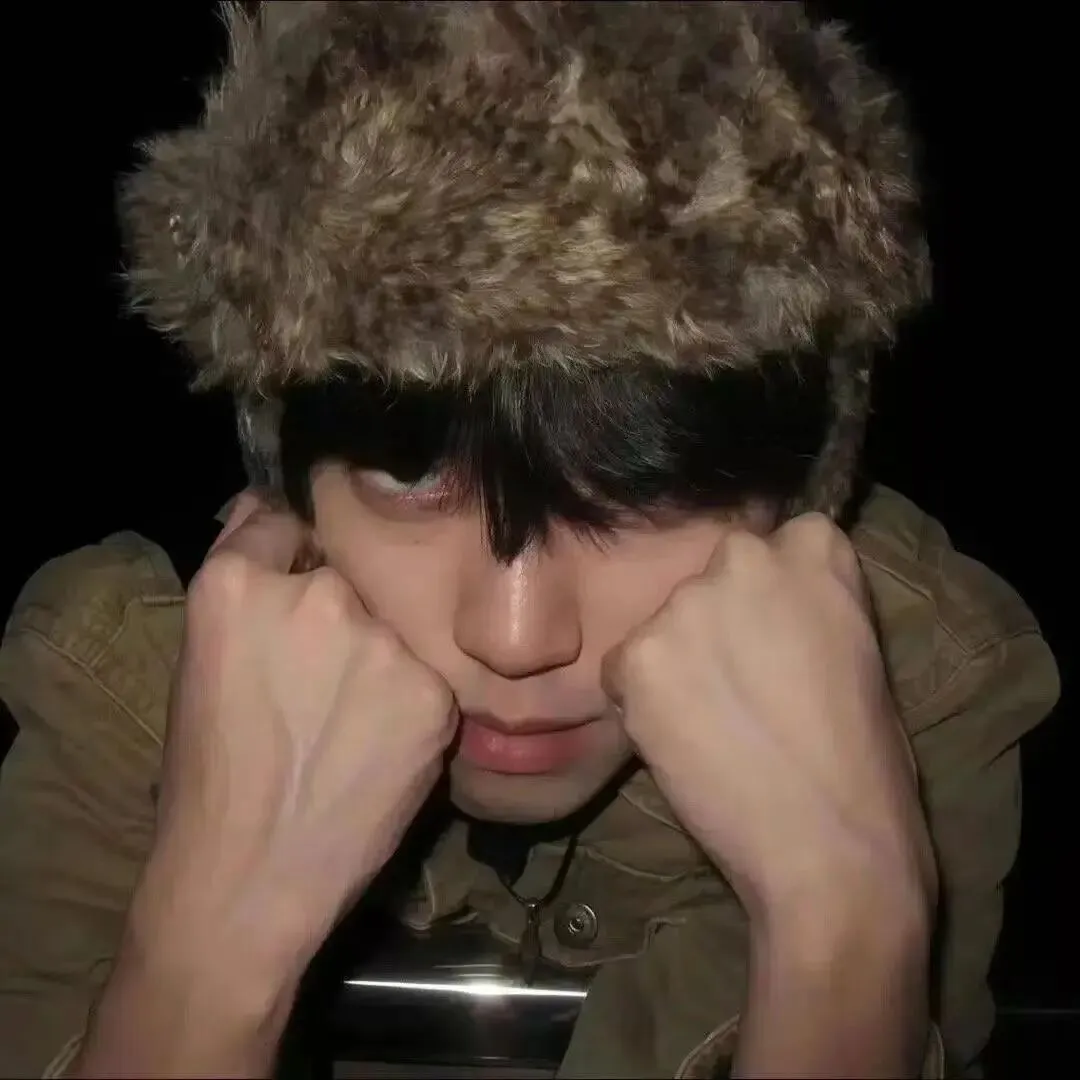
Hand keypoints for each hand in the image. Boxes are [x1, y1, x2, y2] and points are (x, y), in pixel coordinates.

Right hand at [136, 493, 457, 970]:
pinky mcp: (431, 691)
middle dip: (339, 608)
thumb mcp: (201, 663)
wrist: (247, 882)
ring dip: (379, 655)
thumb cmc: (208, 777)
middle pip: (347, 572)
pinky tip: (379, 746)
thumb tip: (275, 524)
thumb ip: (245, 588)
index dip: (294, 551)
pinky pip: (425, 676)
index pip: (284, 518)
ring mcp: (381, 642)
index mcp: (236, 582)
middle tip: (325, 672)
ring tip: (350, 721)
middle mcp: (319, 594)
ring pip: (392, 625)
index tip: (302, 576)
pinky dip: (410, 702)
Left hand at [602, 513, 934, 923]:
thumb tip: (766, 617)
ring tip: (707, 723)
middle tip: (735, 684)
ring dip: (675, 664)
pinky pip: (623, 668)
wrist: (830, 845)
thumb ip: (807, 612)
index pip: (771, 544)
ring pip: (663, 625)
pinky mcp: (638, 655)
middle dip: (715, 623)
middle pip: (708, 581)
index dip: (765, 598)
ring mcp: (686, 605)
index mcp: (814, 548)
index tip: (772, 635)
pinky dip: (639, 701)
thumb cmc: (864, 765)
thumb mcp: (855, 654)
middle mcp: (743, 558)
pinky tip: (677, 741)